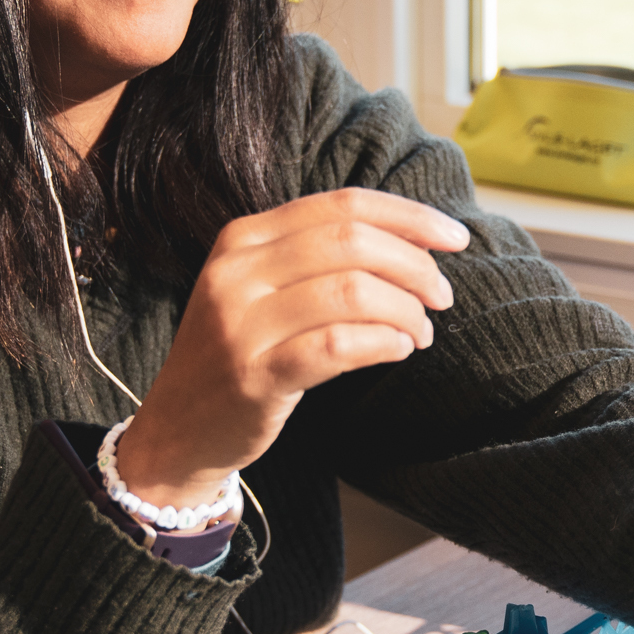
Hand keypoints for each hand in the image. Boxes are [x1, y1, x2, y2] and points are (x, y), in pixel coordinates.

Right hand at [115, 189, 469, 508]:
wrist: (178, 428)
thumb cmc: (241, 354)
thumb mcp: (264, 289)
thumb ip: (322, 259)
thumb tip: (417, 243)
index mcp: (244, 237)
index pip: (342, 205)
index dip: (409, 217)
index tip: (455, 238)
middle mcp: (238, 272)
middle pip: (352, 243)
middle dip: (415, 267)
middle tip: (442, 297)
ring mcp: (242, 325)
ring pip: (352, 292)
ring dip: (406, 311)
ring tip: (421, 332)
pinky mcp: (254, 377)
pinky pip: (338, 347)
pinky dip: (383, 343)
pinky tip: (399, 349)